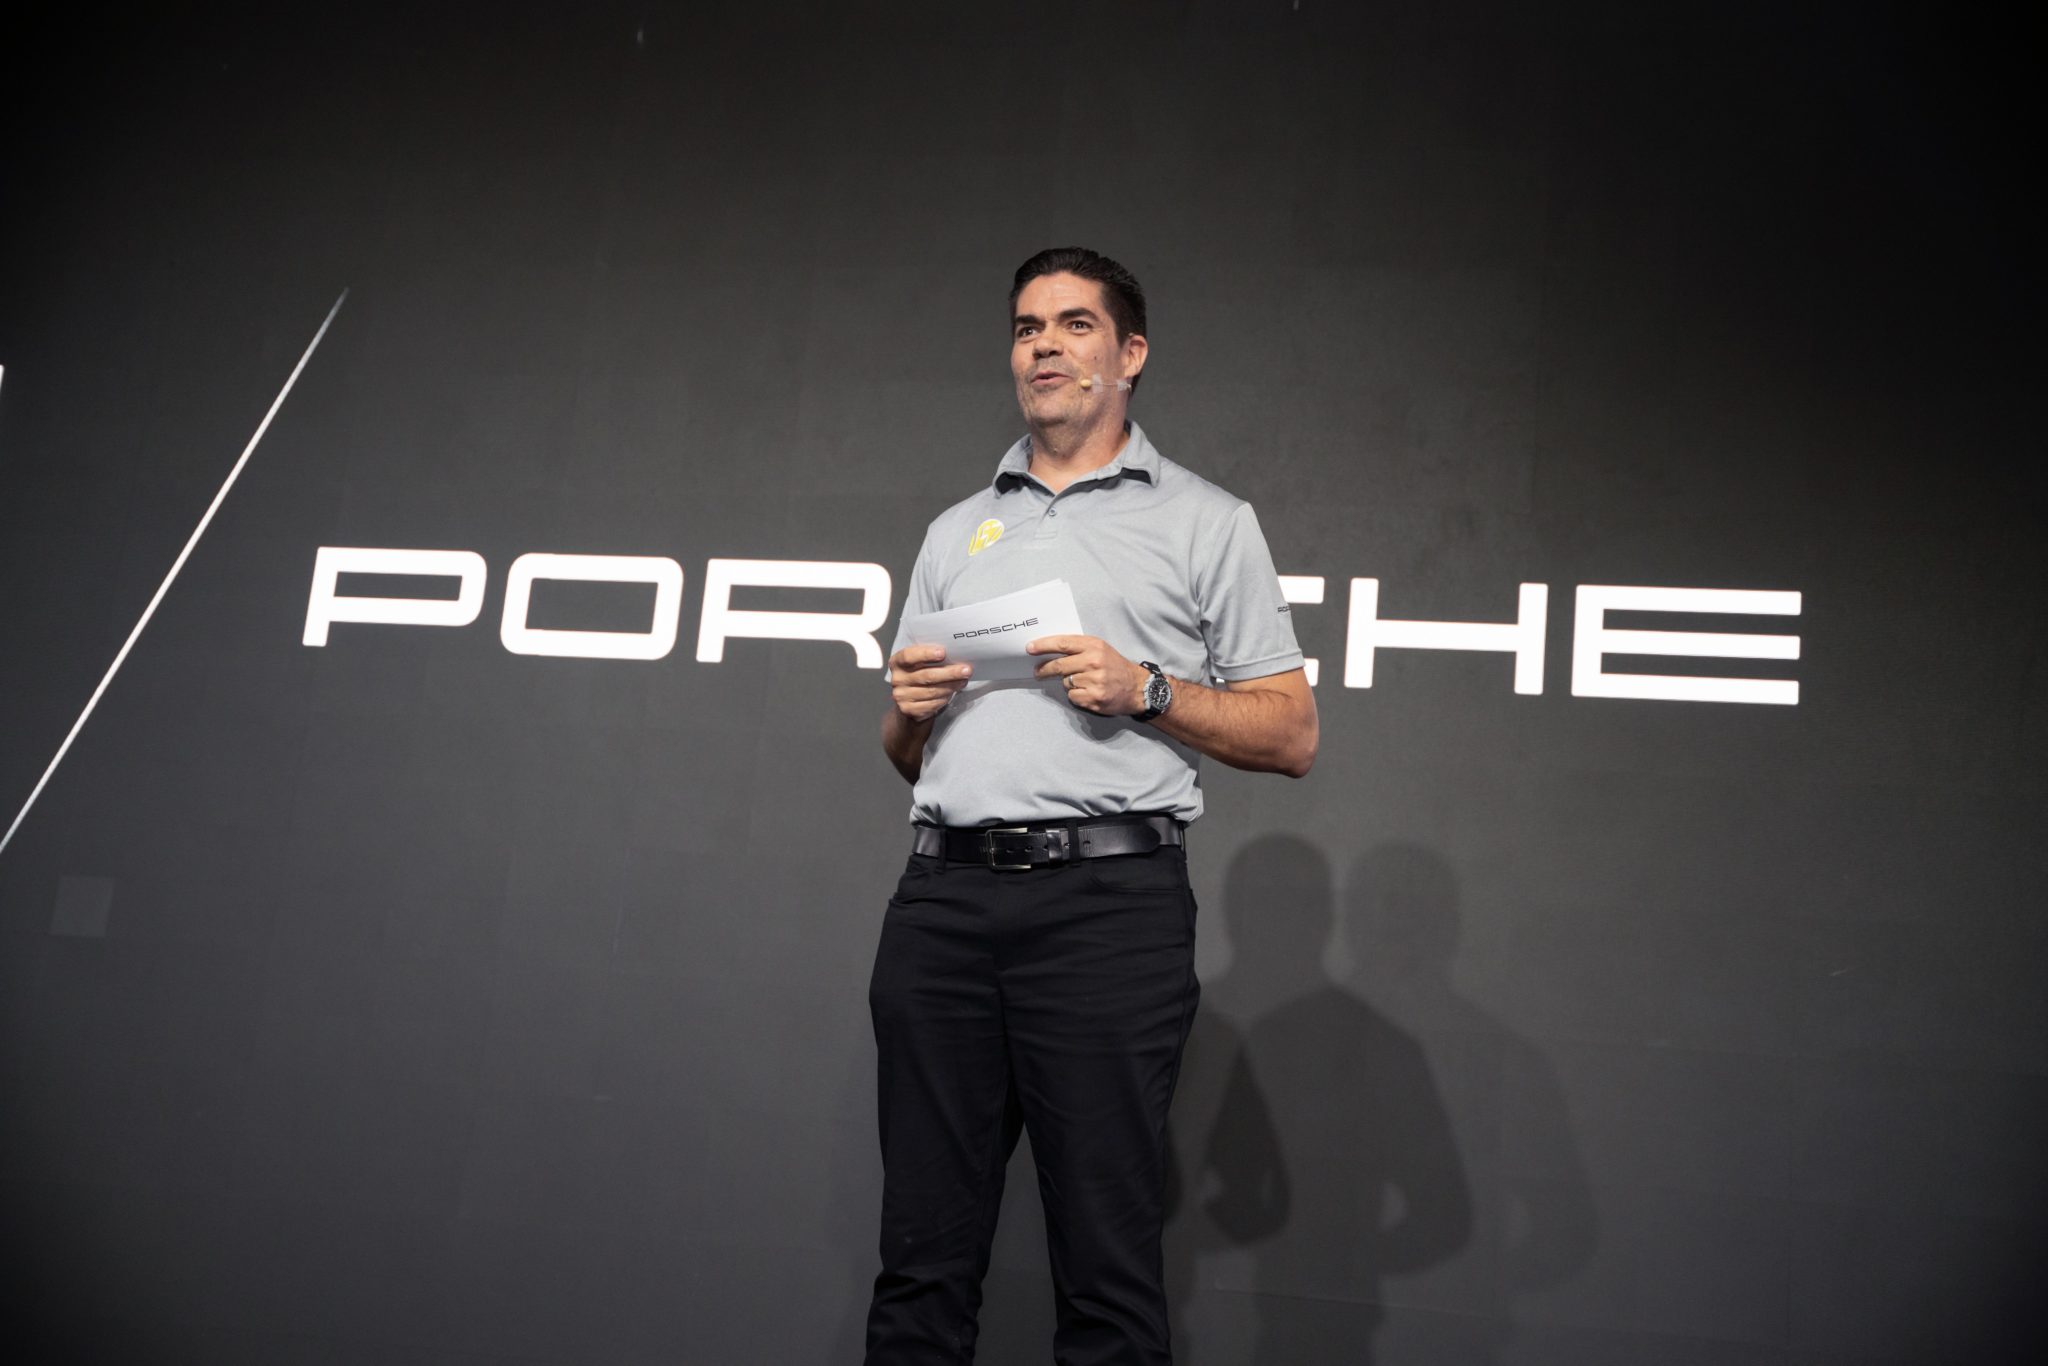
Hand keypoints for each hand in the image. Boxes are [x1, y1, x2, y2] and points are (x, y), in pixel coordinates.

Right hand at [887, 644, 971, 721]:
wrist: (909, 700)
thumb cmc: (919, 675)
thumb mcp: (919, 663)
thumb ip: (930, 657)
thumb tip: (955, 653)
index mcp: (897, 662)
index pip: (909, 656)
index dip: (925, 654)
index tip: (943, 652)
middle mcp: (897, 679)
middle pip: (926, 675)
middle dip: (949, 673)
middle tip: (966, 670)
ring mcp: (901, 696)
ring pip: (931, 691)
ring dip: (951, 686)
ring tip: (963, 681)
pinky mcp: (908, 709)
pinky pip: (931, 704)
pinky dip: (945, 698)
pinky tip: (952, 692)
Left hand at [1027, 634, 1146, 715]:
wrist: (1137, 688)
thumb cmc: (1115, 666)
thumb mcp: (1100, 649)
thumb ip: (1078, 648)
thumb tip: (1049, 649)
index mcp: (1094, 646)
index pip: (1063, 644)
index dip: (1043, 645)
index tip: (1030, 648)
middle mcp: (1094, 662)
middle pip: (1059, 666)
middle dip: (1044, 669)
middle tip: (1037, 671)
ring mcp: (1094, 681)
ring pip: (1066, 682)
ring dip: (1069, 683)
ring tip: (1085, 682)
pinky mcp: (1094, 698)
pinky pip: (1073, 696)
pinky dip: (1077, 695)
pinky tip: (1089, 692)